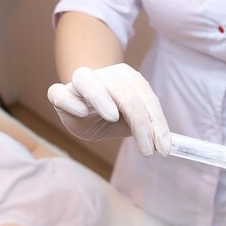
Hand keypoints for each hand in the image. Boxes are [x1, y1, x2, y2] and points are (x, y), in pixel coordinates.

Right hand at [47, 63, 170, 156]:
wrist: (83, 110)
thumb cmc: (111, 115)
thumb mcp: (132, 122)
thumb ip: (148, 127)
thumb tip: (165, 145)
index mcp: (126, 77)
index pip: (146, 97)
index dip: (157, 123)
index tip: (164, 148)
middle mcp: (104, 75)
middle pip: (123, 92)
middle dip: (140, 123)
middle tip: (148, 150)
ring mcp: (80, 83)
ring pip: (87, 81)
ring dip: (101, 97)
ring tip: (113, 117)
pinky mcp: (60, 95)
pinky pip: (59, 93)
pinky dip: (70, 100)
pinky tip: (81, 112)